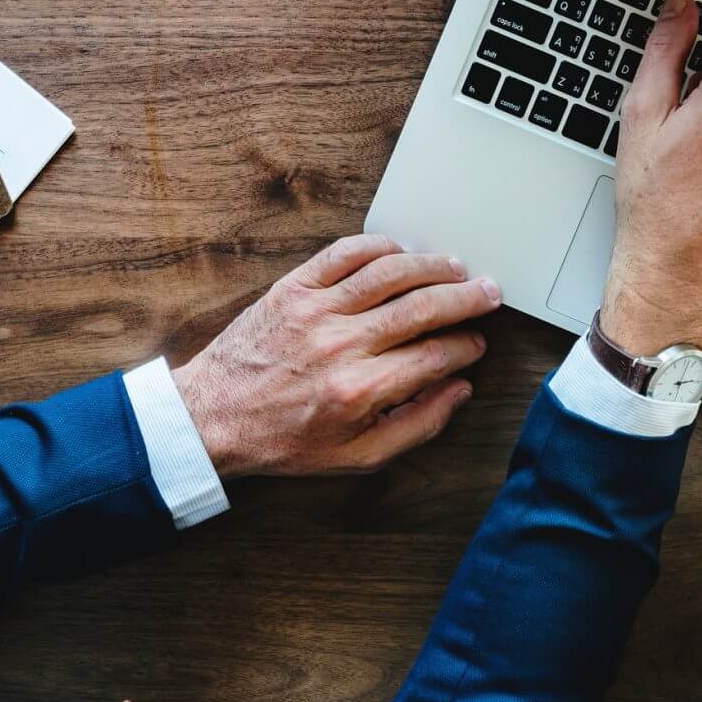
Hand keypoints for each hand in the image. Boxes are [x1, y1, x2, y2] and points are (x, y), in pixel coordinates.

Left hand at [170, 234, 501, 478]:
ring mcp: (315, 310)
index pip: (434, 356)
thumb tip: (458, 391)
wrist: (213, 417)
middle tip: (488, 293)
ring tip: (455, 267)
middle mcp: (341, 345)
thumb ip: (417, 426)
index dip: (466, 347)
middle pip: (422, 307)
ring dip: (431, 265)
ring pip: (390, 273)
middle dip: (465, 298)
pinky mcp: (293, 288)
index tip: (477, 344)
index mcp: (359, 390)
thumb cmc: (284, 440)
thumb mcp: (356, 455)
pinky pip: (344, 253)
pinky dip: (378, 246)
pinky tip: (400, 252)